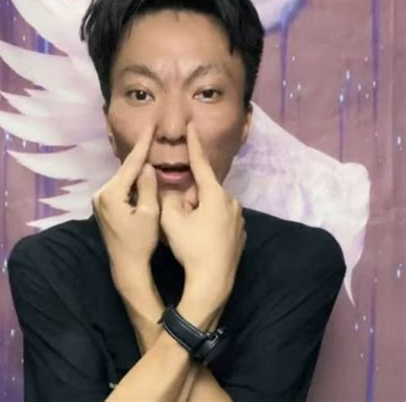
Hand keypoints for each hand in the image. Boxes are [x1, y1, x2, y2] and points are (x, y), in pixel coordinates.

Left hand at [92, 124, 158, 286]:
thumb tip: (147, 166)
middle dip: (140, 155)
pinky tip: (142, 174)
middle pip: (125, 170)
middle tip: (153, 135)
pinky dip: (132, 181)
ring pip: (123, 178)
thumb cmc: (140, 242)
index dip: (143, 144)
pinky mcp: (103, 206)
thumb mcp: (149, 213)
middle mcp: (101, 194)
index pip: (131, 164)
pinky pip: (120, 187)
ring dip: (137, 169)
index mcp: (111, 194)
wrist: (126, 266)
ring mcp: (99, 200)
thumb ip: (147, 186)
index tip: (150, 126)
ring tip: (151, 152)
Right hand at [160, 122, 246, 301]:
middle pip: (203, 191)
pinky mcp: (240, 234)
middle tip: (178, 220)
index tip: (192, 126)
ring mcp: (238, 219)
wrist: (212, 282)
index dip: (194, 145)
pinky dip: (209, 224)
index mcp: (215, 195)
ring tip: (189, 235)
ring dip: (198, 213)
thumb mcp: (171, 220)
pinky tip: (202, 243)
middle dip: (189, 199)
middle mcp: (231, 202)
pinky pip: (220, 220)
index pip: (201, 164)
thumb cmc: (191, 248)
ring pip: (211, 207)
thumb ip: (169, 198)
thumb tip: (174, 191)